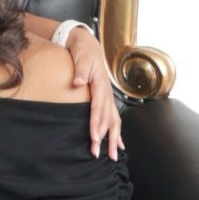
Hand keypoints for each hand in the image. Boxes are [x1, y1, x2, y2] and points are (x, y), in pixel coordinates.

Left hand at [66, 27, 123, 159]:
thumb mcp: (80, 56)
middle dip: (105, 137)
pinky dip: (117, 132)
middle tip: (99, 153)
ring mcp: (108, 96)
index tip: (94, 137)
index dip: (97, 123)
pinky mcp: (105, 98)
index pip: (99, 107)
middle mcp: (107, 92)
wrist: (87, 43)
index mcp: (100, 84)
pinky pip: (113, 117)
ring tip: (112, 155)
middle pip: (108, 118)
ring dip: (113, 139)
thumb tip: (79, 82)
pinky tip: (119, 144)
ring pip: (114, 121)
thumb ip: (80, 69)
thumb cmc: (83, 50)